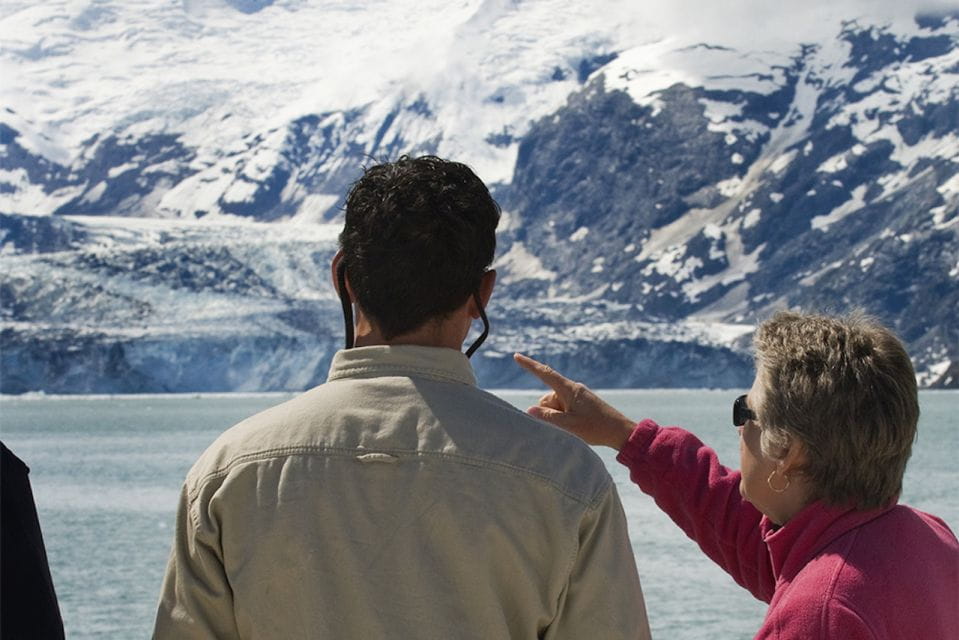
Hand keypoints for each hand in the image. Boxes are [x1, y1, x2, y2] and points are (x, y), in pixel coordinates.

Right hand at [513, 353, 635, 449]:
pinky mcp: (582, 403)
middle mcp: (572, 389)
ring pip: (555, 405)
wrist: (620, 432)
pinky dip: (564, 417)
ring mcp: (578, 396)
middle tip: (565, 425)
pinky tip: (577, 427)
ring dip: (557, 416)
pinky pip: (564, 407)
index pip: (544, 373)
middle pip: (548, 397)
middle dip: (548, 411)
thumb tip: (530, 410)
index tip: (516, 356)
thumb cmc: (595, 428)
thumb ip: (547, 417)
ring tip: (574, 428)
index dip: (529, 365)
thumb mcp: (568, 425)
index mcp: (569, 389)